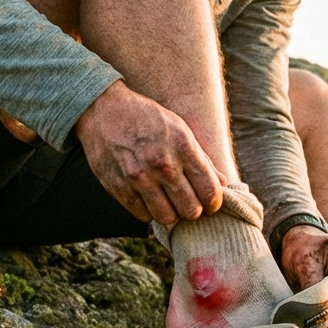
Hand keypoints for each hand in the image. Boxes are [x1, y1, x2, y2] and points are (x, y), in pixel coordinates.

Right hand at [76, 81, 225, 224]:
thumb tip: (223, 184)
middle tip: (189, 204)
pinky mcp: (118, 187)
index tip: (210, 203)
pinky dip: (149, 211)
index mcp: (183, 146)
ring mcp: (139, 178)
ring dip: (172, 214)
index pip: (209, 191)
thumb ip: (201, 159)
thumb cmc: (147, 118)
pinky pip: (142, 215)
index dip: (213, 203)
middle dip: (194, 210)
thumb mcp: (180, 129)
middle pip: (190, 210)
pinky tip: (149, 199)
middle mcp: (162, 164)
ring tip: (169, 203)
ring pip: (167, 218)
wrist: (103, 109)